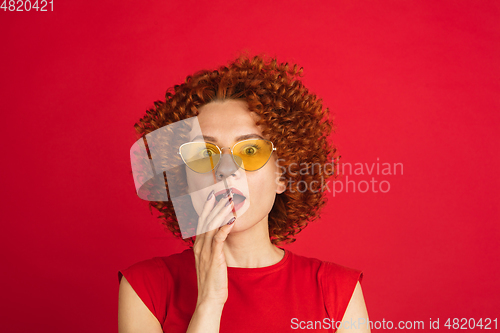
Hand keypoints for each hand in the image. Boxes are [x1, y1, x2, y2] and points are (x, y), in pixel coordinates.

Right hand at [192, 189, 235, 306]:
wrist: (209, 299)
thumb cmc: (212, 281)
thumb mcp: (209, 261)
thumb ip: (212, 248)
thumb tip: (218, 238)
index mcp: (198, 246)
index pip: (201, 222)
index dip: (206, 208)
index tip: (212, 195)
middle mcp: (200, 246)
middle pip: (206, 220)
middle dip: (214, 205)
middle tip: (223, 192)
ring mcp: (206, 252)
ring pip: (212, 226)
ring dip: (222, 212)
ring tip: (230, 201)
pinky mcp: (214, 258)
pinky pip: (219, 239)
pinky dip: (225, 228)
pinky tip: (231, 220)